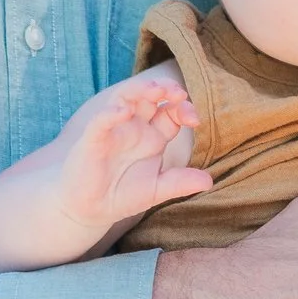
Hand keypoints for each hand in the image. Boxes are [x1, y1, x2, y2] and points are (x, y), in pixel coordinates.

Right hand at [56, 75, 210, 231]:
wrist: (89, 209)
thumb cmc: (122, 195)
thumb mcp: (156, 190)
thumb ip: (180, 183)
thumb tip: (209, 182)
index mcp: (153, 136)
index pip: (172, 112)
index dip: (184, 109)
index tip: (195, 119)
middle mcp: (134, 127)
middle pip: (150, 96)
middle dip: (165, 89)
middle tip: (179, 93)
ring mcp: (113, 130)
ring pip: (125, 97)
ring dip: (140, 90)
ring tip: (156, 90)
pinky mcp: (92, 140)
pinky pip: (100, 122)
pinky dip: (110, 114)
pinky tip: (123, 112)